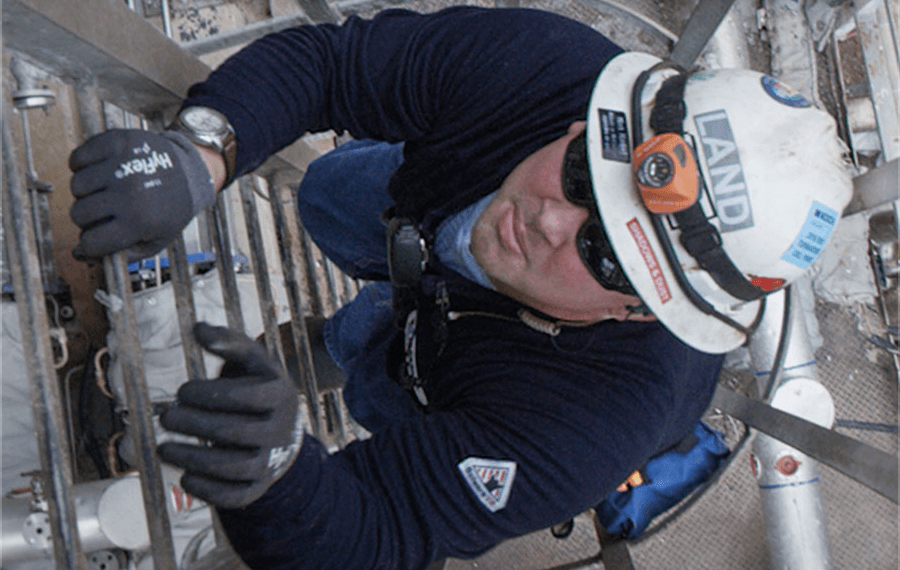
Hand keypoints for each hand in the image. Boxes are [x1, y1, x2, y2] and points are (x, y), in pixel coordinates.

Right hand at [69, 129, 215, 259]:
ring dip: (86, 191)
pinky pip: (77, 157)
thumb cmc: (170, 210)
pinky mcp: (117, 142)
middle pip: (79, 213)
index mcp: (140, 222)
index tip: (97, 237)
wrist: (191, 172)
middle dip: (87, 217)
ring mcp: (123, 165)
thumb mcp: (157, 240)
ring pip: (76, 185)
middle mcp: (130, 193)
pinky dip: (81, 164)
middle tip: (105, 210)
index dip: (91, 243)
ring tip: (105, 189)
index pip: (91, 242)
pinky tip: (99, 170)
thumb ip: (122, 254)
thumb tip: (79, 253)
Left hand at [158, 323, 303, 508]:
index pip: (244, 397)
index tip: (182, 391)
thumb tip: (198, 329)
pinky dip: (207, 490)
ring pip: (232, 467)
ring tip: (163, 449)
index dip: (208, 394)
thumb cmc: (258, 389)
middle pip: (233, 432)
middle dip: (192, 425)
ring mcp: (272, 462)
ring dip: (192, 459)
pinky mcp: (259, 486)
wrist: (284, 431)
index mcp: (281, 395)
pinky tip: (185, 476)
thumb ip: (230, 342)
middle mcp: (280, 431)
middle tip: (166, 417)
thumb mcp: (253, 362)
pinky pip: (235, 496)